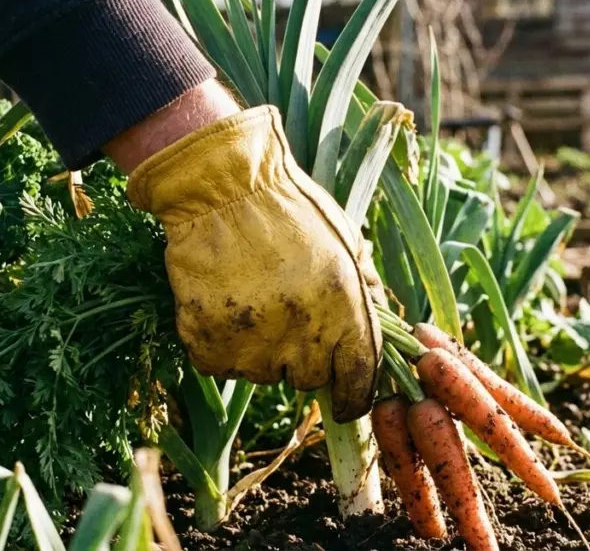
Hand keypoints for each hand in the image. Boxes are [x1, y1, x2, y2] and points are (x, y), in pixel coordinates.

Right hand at [126, 105, 383, 421]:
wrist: (218, 188)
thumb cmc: (286, 206)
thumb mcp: (342, 239)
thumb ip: (364, 285)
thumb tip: (381, 320)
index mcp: (343, 309)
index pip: (358, 380)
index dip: (354, 396)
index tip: (347, 401)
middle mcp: (300, 336)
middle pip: (307, 379)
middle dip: (301, 356)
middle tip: (285, 312)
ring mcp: (250, 345)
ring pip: (262, 373)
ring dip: (260, 349)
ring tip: (250, 297)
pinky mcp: (208, 346)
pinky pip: (222, 365)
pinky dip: (222, 344)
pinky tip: (223, 302)